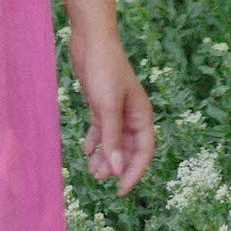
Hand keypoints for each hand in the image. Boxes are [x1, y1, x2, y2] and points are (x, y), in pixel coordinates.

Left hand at [69, 29, 154, 195]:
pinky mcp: (101, 102)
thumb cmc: (104, 69)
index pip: (144, 152)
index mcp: (142, 115)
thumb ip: (112, 138)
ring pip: (113, 141)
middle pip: (128, 149)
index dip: (134, 172)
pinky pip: (102, 129)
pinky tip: (85, 149)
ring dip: (103, 156)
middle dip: (115, 165)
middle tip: (97, 178)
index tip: (120, 190)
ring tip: (90, 170)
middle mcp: (132, 114)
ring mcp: (116, 109)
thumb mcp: (108, 106)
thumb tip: (116, 170)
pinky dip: (95, 140)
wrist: (91, 40)